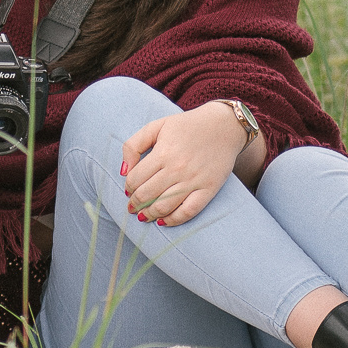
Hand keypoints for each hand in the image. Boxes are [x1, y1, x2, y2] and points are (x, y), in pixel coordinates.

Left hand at [120, 101, 249, 227]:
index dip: (128, 187)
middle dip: (135, 204)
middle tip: (132, 207)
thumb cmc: (187, 126)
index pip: (135, 179)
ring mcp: (193, 181)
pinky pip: (188, 212)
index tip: (128, 190)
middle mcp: (177, 168)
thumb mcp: (157, 126)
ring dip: (149, 215)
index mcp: (162, 152)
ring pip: (164, 207)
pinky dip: (173, 220)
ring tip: (143, 216)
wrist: (224, 126)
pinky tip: (164, 221)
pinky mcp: (208, 189)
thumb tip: (123, 171)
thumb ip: (134, 145)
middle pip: (146, 195)